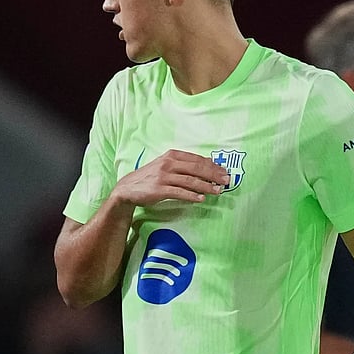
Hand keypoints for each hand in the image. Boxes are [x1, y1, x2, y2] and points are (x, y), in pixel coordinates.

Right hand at [111, 149, 229, 205]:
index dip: (213, 165)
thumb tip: (208, 162)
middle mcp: (168, 163)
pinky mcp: (159, 189)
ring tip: (218, 191)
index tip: (224, 171)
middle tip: (226, 181)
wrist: (127, 188)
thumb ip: (185, 163)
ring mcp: (163, 176)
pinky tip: (201, 198)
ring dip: (206, 186)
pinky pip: (179, 192)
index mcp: (172, 155)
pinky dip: (192, 195)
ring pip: (190, 181)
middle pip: (196, 168)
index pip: (197, 159)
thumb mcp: (167, 165)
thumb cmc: (150, 177)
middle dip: (213, 175)